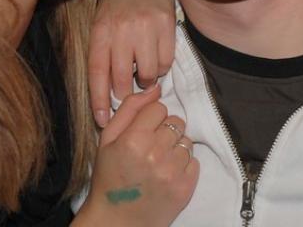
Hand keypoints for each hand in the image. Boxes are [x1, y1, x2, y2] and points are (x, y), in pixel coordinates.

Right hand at [77, 85, 198, 226]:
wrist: (115, 222)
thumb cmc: (109, 176)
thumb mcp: (107, 138)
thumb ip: (130, 108)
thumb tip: (155, 88)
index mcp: (134, 139)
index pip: (159, 108)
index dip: (151, 117)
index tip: (143, 130)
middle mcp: (155, 154)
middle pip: (176, 122)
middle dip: (164, 131)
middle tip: (151, 146)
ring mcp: (172, 172)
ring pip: (186, 140)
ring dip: (175, 148)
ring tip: (159, 161)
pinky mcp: (185, 189)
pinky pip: (195, 161)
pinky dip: (183, 165)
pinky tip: (167, 173)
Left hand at [89, 0, 175, 126]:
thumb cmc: (117, 8)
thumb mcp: (101, 26)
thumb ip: (103, 56)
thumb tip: (108, 96)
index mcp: (102, 31)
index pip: (98, 72)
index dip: (99, 100)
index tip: (102, 121)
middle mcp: (122, 29)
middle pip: (124, 79)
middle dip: (125, 93)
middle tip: (128, 93)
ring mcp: (145, 27)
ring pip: (148, 74)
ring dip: (147, 80)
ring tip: (144, 70)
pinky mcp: (166, 24)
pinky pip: (166, 62)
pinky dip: (161, 67)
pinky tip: (156, 56)